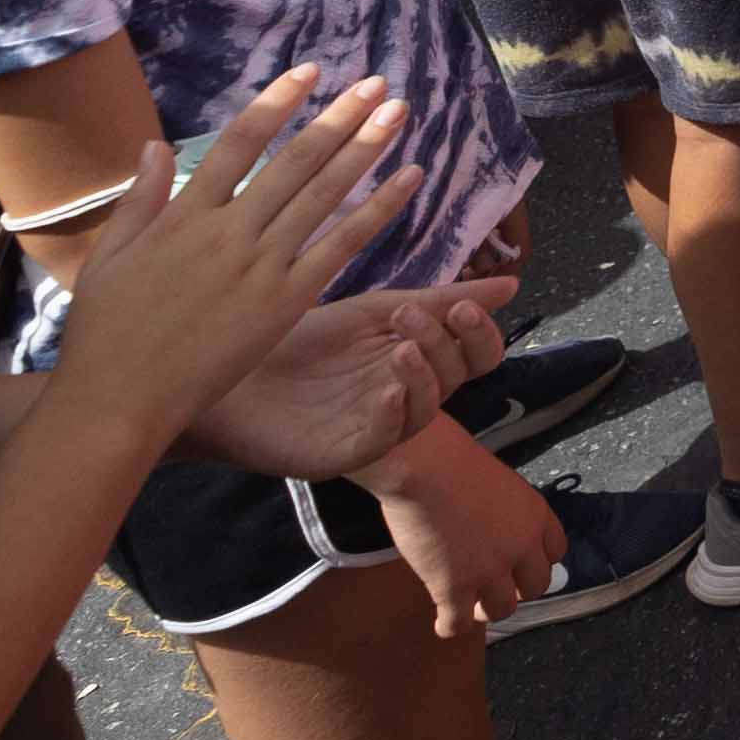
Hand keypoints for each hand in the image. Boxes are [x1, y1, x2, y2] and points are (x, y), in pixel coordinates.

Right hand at [38, 71, 423, 455]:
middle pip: (295, 160)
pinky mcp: (285, 302)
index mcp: (184, 215)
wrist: (119, 400)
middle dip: (339, 117)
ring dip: (365, 149)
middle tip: (376, 83)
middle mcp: (228, 231)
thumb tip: (155, 143)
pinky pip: (341, 246)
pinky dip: (379, 210)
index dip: (278, 103)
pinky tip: (409, 180)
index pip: (241, 142)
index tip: (310, 72)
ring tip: (397, 112)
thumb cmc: (105, 334)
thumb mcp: (110, 257)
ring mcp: (260, 266)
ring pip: (324, 194)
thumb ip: (141, 199)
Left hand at [188, 274, 510, 479]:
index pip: (476, 353)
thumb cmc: (296, 340)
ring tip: (398, 347)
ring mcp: (378, 426)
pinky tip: (385, 390)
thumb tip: (512, 285)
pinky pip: (385, 441)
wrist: (227, 371)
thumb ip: (435, 300)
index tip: (462, 305)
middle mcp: (407, 394)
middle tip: (407, 317)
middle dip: (445, 344)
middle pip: (460, 377)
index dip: (479, 331)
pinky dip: (393, 414)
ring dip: (424, 375)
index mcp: (418, 358)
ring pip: (429, 409)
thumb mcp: (372, 311)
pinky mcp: (344, 454)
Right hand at [369, 433, 565, 637]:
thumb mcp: (500, 484)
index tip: (521, 566)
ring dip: (485, 611)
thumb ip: (505, 513)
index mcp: (535, 516)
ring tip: (469, 608)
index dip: (537, 562)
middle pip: (535, 587)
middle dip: (517, 591)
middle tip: (495, 589)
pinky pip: (457, 623)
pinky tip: (442, 624)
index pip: (555, 552)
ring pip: (502, 611)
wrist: (426, 467)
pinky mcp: (454, 588)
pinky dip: (450, 626)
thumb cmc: (454, 462)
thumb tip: (492, 528)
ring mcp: (489, 571)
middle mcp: (521, 547)